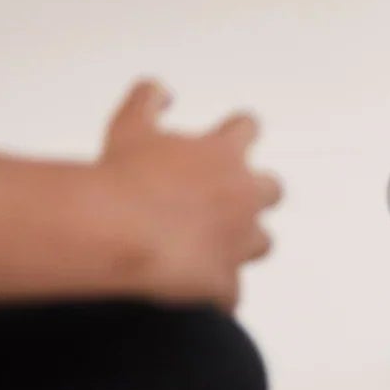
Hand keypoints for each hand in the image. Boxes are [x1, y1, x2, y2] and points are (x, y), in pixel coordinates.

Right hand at [92, 81, 281, 311]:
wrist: (117, 231)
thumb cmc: (120, 177)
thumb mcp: (128, 126)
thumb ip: (147, 100)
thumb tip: (161, 89)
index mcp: (224, 154)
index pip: (247, 129)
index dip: (237, 134)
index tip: (229, 139)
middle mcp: (244, 194)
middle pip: (272, 189)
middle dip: (254, 193)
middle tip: (227, 201)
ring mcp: (239, 239)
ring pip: (262, 242)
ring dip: (243, 244)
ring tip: (215, 252)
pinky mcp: (225, 281)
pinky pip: (231, 294)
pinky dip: (217, 295)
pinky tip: (198, 300)